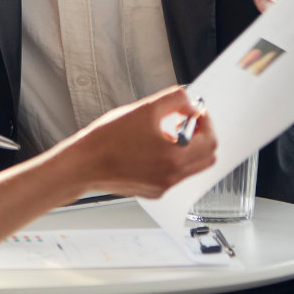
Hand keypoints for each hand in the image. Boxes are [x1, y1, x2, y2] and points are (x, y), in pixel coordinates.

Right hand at [65, 87, 216, 199]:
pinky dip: (171, 160)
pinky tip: (151, 148)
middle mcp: (171, 176)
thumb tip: (190, 105)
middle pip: (206, 158)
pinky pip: (174, 176)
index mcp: (173, 157)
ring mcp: (162, 187)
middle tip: (184, 122)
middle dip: (200, 137)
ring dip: (186, 148)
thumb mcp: (144, 108)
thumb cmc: (106, 140)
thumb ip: (175, 101)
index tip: (195, 112)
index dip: (206, 122)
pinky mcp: (152, 192)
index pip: (210, 141)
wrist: (83, 165)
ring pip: (191, 167)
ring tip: (164, 133)